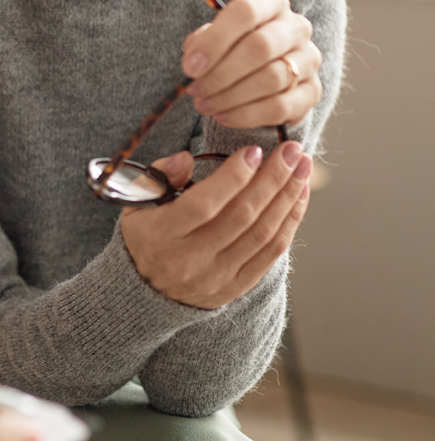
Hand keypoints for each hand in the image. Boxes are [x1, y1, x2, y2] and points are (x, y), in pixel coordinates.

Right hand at [120, 140, 312, 308]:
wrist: (145, 290)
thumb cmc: (145, 233)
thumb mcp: (137, 201)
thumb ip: (159, 176)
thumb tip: (186, 158)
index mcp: (160, 235)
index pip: (202, 204)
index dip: (232, 177)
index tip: (254, 150)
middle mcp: (189, 259)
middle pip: (240, 216)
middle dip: (272, 179)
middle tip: (291, 150)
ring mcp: (215, 277)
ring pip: (261, 234)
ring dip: (286, 197)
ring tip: (302, 168)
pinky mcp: (235, 287)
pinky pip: (270, 253)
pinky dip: (289, 223)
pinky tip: (298, 197)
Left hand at [182, 0, 321, 128]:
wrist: (257, 70)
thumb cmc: (231, 46)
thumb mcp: (212, 36)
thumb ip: (201, 43)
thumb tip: (195, 62)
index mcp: (271, 2)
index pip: (246, 11)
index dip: (215, 41)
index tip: (190, 67)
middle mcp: (296, 27)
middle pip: (260, 46)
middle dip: (221, 73)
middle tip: (196, 90)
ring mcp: (309, 59)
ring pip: (271, 79)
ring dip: (231, 97)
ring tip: (204, 105)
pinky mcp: (313, 91)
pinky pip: (281, 107)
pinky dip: (247, 115)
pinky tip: (223, 116)